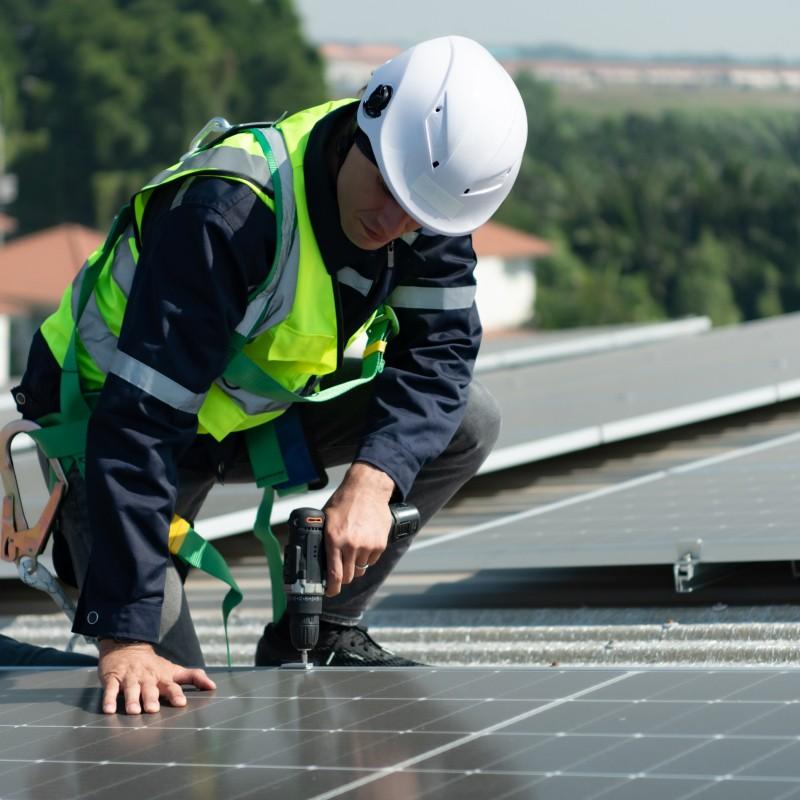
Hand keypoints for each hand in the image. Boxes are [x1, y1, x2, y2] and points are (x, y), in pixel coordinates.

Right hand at [98, 640, 215, 714]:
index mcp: (162, 677)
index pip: (171, 685)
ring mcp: (129, 677)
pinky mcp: (112, 678)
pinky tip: (108, 710)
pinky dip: (108, 699)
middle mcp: (146, 678)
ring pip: (130, 689)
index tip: (181, 703)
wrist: (127, 646)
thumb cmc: (153, 665)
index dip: (176, 694)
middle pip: (149, 689)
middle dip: (151, 698)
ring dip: (132, 700)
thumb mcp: (173, 669)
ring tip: (134, 711)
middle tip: (153, 709)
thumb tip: (213, 686)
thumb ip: (193, 677)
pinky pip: (110, 689)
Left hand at [323, 462, 394, 596]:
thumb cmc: (345, 501)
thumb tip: (316, 557)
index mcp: (335, 540)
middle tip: (340, 570)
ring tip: (353, 550)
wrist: (367, 489)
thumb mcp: (326, 519)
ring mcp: (368, 546)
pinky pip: (371, 560)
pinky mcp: (380, 544)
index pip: (335, 575)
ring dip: (356, 565)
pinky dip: (367, 557)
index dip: (332, 588)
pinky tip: (363, 543)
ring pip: (361, 569)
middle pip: (349, 576)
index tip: (330, 592)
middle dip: (343, 576)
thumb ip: (323, 539)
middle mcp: (352, 545)